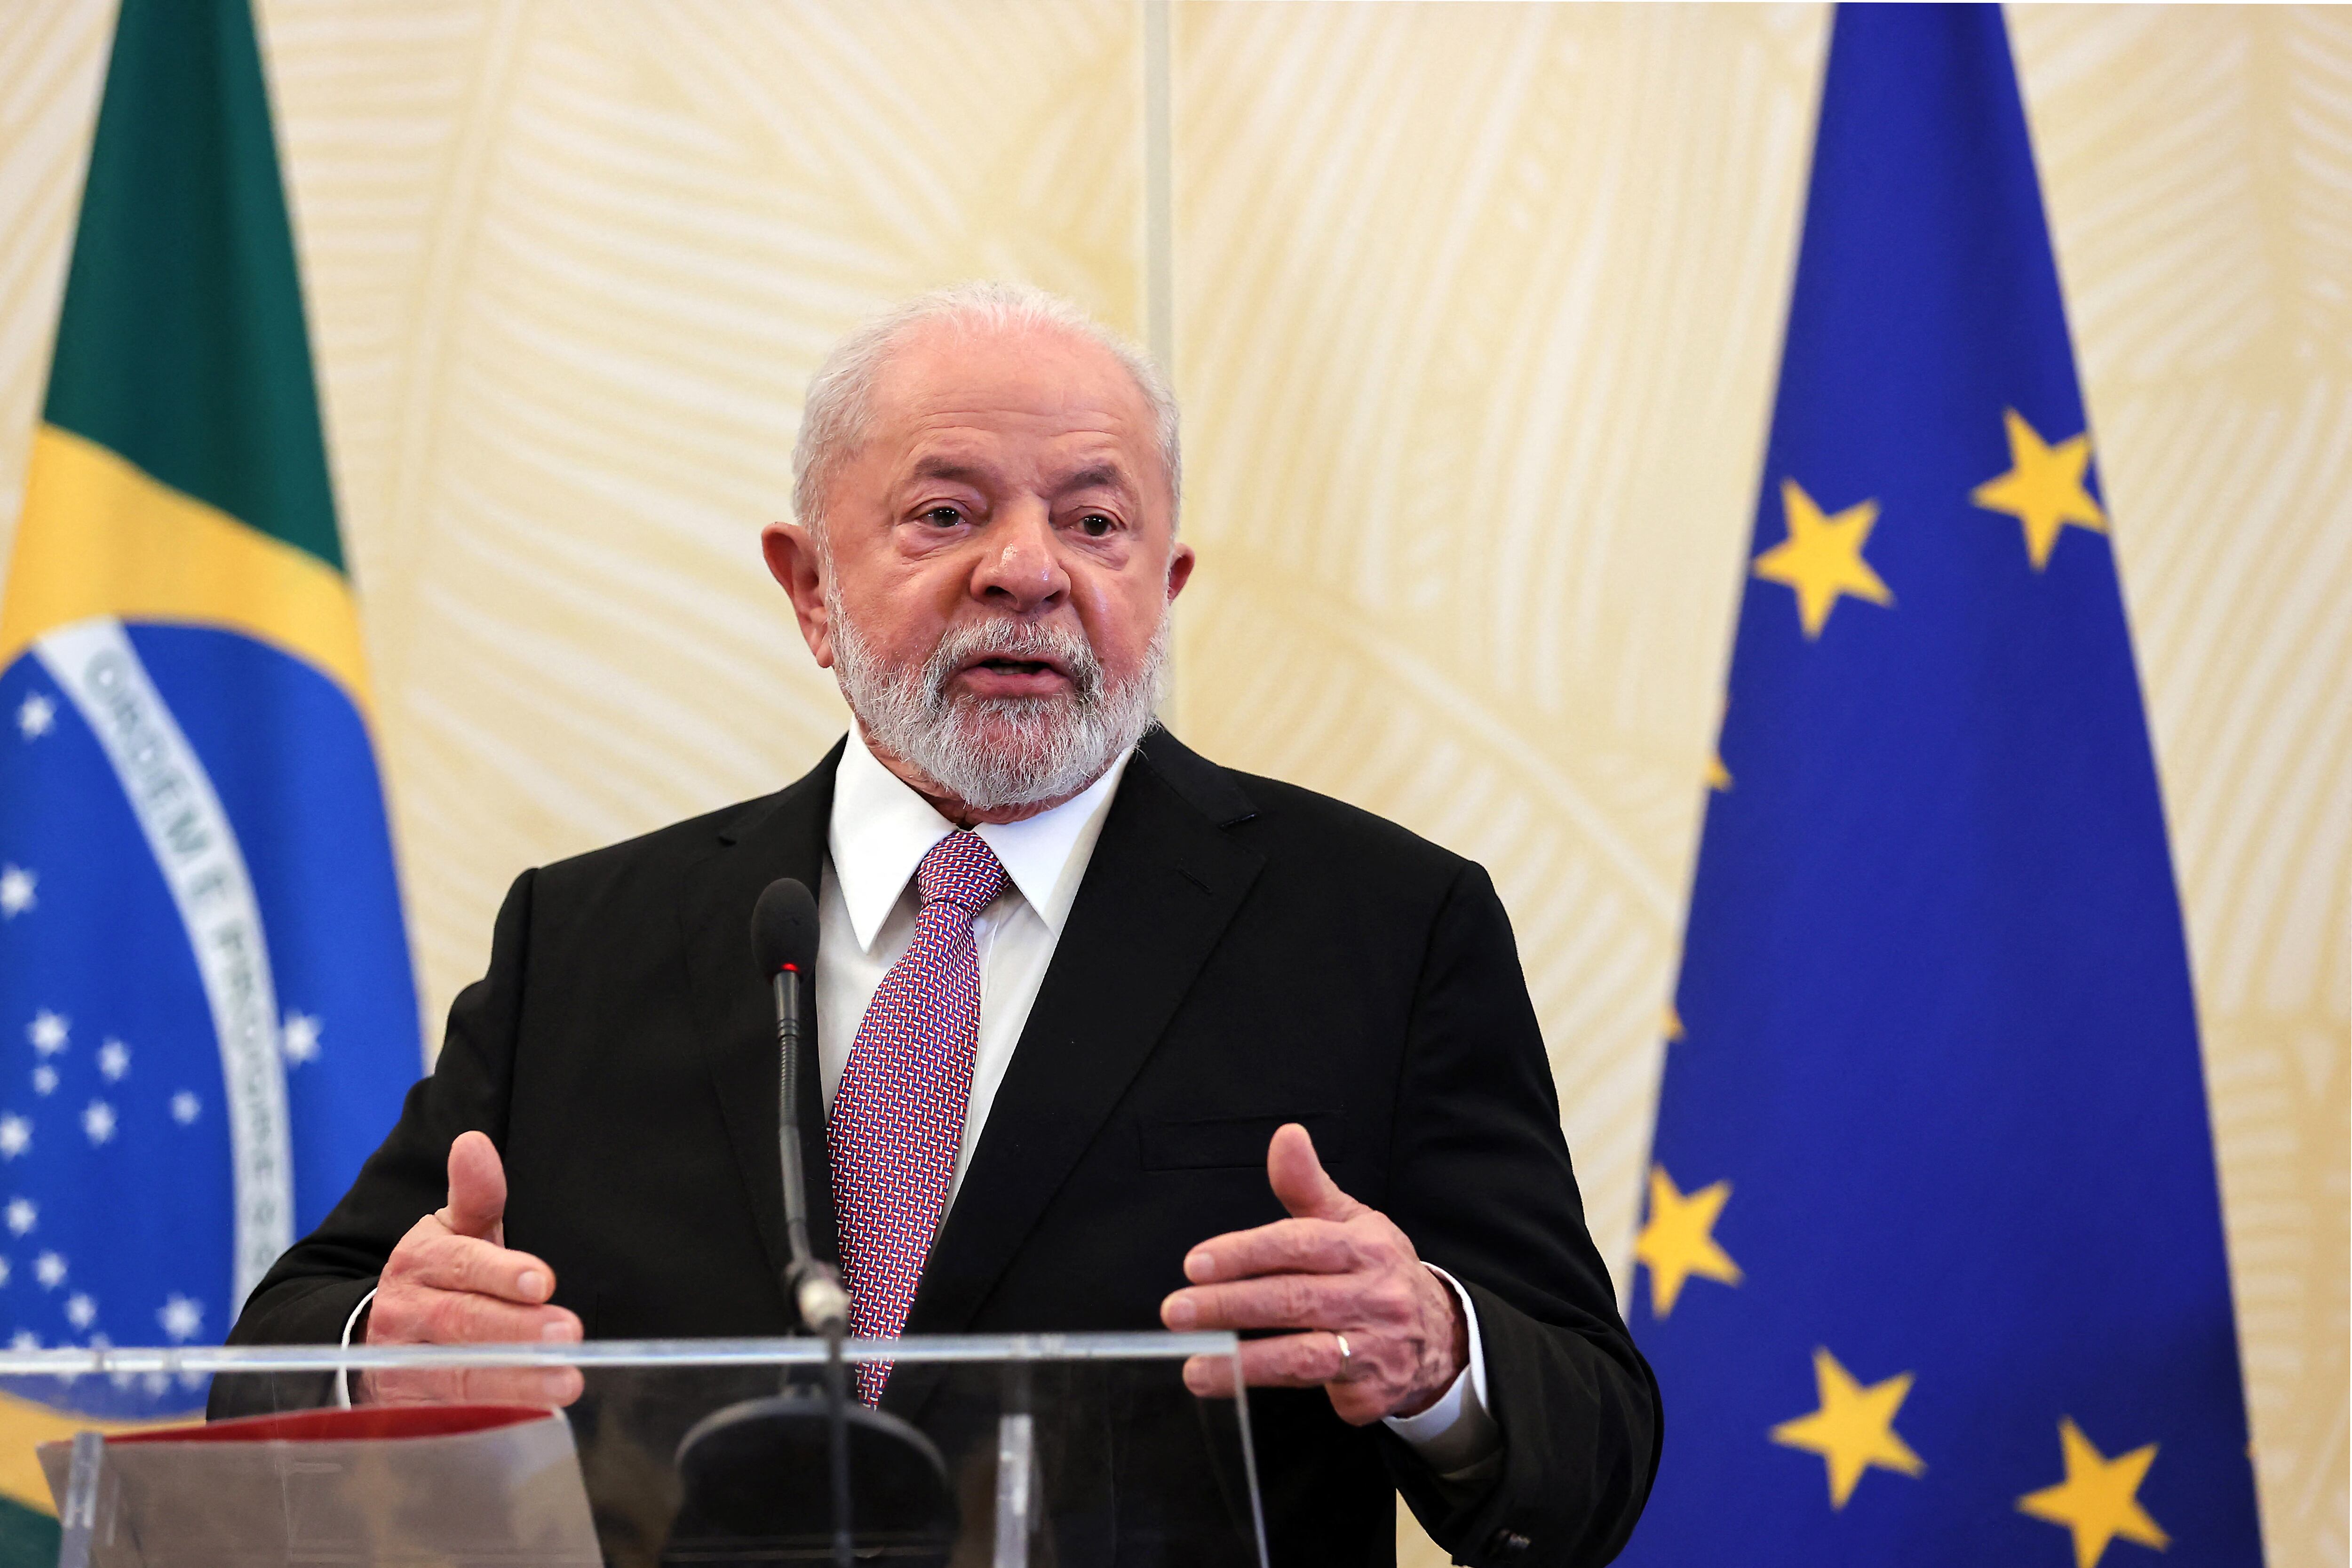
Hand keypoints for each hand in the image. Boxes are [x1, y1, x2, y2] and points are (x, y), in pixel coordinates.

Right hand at [359, 1131, 583, 1405]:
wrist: (369, 1333)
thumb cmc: (436, 1275)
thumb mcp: (453, 1230)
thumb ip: (475, 1193)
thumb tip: (474, 1142)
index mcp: (422, 1260)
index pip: (461, 1264)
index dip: (501, 1272)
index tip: (542, 1280)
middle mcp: (407, 1311)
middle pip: (461, 1322)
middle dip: (516, 1330)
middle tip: (567, 1335)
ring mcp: (403, 1362)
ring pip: (458, 1374)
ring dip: (515, 1381)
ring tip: (565, 1380)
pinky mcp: (408, 1404)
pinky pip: (450, 1413)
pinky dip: (492, 1413)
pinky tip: (536, 1411)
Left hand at [1159, 1123, 1466, 1424]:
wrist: (1441, 1334)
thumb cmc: (1377, 1271)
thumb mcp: (1350, 1222)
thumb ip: (1307, 1185)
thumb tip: (1285, 1136)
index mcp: (1366, 1247)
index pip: (1298, 1245)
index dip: (1244, 1253)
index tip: (1196, 1264)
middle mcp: (1375, 1296)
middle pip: (1293, 1300)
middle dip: (1228, 1306)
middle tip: (1176, 1311)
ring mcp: (1376, 1348)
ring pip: (1301, 1356)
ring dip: (1242, 1363)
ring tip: (1194, 1367)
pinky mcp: (1373, 1392)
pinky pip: (1321, 1392)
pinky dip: (1277, 1390)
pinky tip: (1237, 1388)